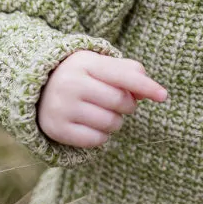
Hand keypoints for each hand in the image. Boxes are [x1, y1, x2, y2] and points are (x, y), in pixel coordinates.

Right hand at [37, 50, 167, 147]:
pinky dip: (102, 136)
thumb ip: (130, 73)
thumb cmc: (83, 75)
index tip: (164, 95)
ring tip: (105, 112)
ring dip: (116, 121)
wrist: (39, 89)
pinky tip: (93, 124)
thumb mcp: (102, 65)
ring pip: (111, 123)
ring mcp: (61, 107)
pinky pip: (96, 141)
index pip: (124, 76)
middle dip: (129, 105)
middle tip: (121, 102)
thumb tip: (153, 91)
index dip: (147, 86)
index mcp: (85, 63)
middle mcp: (71, 84)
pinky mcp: (56, 129)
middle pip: (121, 101)